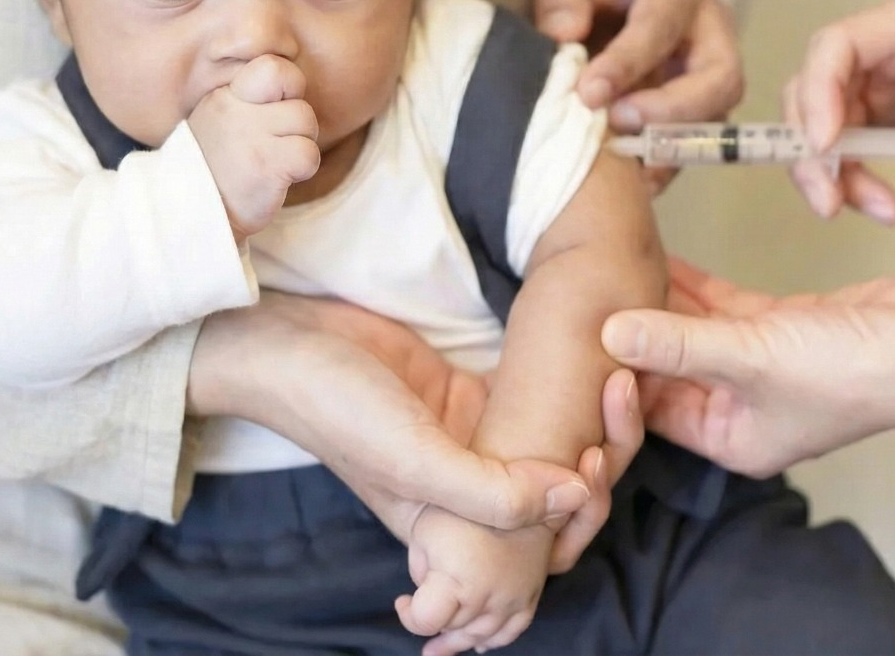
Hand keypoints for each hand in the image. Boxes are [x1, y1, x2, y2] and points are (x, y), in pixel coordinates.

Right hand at [187, 293, 642, 563]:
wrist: (284, 340)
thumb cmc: (337, 407)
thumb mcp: (415, 460)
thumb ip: (491, 492)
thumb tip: (573, 494)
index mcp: (448, 531)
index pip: (528, 554)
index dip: (571, 526)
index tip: (590, 478)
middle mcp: (463, 492)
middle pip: (548, 506)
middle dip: (590, 476)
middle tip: (606, 431)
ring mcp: (468, 441)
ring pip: (546, 455)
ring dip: (585, 433)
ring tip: (610, 393)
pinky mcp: (468, 395)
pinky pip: (530, 407)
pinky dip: (562, 397)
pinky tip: (590, 374)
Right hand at [188, 55, 320, 239]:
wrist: (195, 217)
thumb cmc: (218, 168)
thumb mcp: (222, 121)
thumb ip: (251, 99)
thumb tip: (293, 79)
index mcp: (225, 96)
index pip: (273, 66)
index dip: (287, 85)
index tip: (275, 108)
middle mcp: (235, 110)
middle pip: (298, 94)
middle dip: (297, 119)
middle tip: (278, 141)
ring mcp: (250, 137)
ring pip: (307, 121)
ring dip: (300, 145)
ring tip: (274, 162)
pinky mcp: (267, 166)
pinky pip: (309, 154)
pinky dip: (303, 169)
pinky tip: (280, 178)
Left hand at [399, 509, 551, 655]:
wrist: (512, 484)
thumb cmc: (458, 504)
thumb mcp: (424, 531)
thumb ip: (420, 570)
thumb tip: (426, 594)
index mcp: (463, 578)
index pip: (427, 621)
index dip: (410, 614)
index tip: (403, 599)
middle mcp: (493, 593)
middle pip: (454, 628)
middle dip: (436, 621)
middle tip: (423, 605)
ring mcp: (516, 595)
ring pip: (483, 634)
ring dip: (460, 638)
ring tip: (441, 639)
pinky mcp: (533, 591)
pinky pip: (514, 629)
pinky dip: (494, 638)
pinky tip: (479, 642)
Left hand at [531, 0, 743, 192]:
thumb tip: (564, 33)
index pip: (663, 24)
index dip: (628, 63)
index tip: (587, 93)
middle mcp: (709, 26)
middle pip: (720, 77)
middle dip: (673, 111)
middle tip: (618, 125)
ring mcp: (711, 69)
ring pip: (716, 116)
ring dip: (672, 144)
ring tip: (621, 160)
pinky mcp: (700, 104)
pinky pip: (696, 142)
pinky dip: (665, 164)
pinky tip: (630, 179)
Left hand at [602, 259, 894, 476]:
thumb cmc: (854, 372)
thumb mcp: (753, 356)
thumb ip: (680, 343)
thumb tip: (608, 330)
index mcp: (727, 439)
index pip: (648, 411)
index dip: (611, 374)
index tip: (574, 332)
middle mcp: (738, 410)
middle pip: (665, 370)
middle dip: (630, 333)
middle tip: (583, 289)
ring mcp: (760, 369)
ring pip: (693, 333)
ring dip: (659, 300)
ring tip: (613, 262)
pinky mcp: (781, 330)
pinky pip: (723, 309)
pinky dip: (695, 285)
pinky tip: (662, 252)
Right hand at [783, 0, 894, 222]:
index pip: (835, 48)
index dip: (818, 94)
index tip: (828, 146)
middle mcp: (885, 51)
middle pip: (815, 92)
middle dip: (814, 150)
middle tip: (830, 203)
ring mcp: (888, 82)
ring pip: (831, 127)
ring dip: (838, 173)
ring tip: (881, 211)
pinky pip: (860, 146)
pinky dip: (860, 178)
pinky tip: (886, 206)